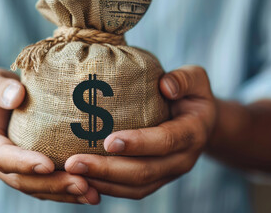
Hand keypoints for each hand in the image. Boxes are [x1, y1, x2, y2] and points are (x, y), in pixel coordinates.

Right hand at [0, 67, 99, 203]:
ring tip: (92, 194)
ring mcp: (13, 171)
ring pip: (38, 189)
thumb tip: (16, 96)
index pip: (2, 156)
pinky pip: (47, 186)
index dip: (24, 163)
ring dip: (65, 194)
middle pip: (23, 181)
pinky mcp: (29, 172)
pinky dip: (67, 191)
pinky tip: (91, 191)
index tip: (47, 165)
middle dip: (52, 184)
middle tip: (82, 185)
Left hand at [65, 66, 216, 198]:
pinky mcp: (155, 180)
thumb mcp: (195, 79)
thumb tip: (165, 86)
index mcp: (192, 133)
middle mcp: (182, 159)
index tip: (108, 141)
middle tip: (74, 162)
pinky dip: (106, 188)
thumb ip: (184, 79)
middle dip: (107, 169)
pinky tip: (82, 179)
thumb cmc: (190, 95)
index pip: (166, 141)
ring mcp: (168, 173)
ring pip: (135, 187)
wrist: (199, 122)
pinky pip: (131, 191)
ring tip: (71, 173)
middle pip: (145, 171)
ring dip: (102, 182)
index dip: (138, 143)